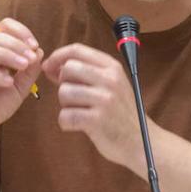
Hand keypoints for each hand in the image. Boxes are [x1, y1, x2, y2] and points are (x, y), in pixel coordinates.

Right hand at [0, 17, 42, 146]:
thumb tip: (39, 52)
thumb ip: (29, 71)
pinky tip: (8, 82)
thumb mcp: (19, 87)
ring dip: (6, 55)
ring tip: (23, 66)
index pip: (2, 27)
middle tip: (31, 57)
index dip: (20, 32)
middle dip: (16, 44)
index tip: (34, 45)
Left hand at [42, 43, 143, 168]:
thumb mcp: (111, 85)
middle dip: (63, 83)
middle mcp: (110, 80)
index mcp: (112, 67)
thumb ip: (86, 72)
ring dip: (65, 105)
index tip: (49, 66)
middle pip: (68, 69)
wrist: (141, 142)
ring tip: (80, 112)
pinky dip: (66, 122)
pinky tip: (78, 125)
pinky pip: (65, 116)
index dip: (58, 56)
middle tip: (72, 97)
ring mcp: (104, 100)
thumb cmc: (121, 113)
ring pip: (64, 92)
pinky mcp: (97, 120)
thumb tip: (53, 66)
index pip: (77, 49)